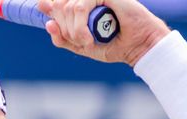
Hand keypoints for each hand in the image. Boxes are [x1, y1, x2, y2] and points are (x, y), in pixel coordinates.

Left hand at [36, 0, 169, 65]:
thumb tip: (48, 23)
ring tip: (87, 41)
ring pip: (67, 8)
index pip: (55, 3)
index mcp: (81, 5)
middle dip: (64, 29)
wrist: (138, 46)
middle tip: (80, 41)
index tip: (52, 25)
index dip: (49, 11)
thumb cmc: (113, 45)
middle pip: (58, 6)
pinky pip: (80, 6)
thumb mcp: (81, 46)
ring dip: (74, 31)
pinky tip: (88, 38)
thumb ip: (63, 36)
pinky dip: (80, 26)